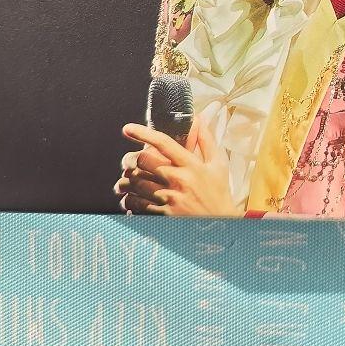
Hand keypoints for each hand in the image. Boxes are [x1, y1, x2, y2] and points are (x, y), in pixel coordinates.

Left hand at [115, 116, 239, 216]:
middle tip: (127, 161)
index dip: (143, 133)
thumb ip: (206, 140)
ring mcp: (170, 199)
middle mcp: (179, 180)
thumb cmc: (218, 193)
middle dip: (130, 159)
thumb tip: (198, 119)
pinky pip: (136, 205)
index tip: (128, 128)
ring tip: (124, 181)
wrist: (220, 226)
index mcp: (192, 165)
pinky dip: (129, 200)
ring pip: (135, 183)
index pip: (163, 143)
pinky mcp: (163, 215)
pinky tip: (131, 199)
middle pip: (143, 161)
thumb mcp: (218, 164)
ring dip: (125, 181)